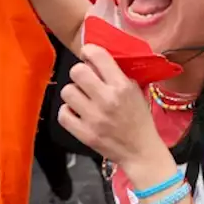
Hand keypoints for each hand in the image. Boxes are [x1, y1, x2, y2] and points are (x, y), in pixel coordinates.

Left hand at [57, 45, 162, 165]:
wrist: (141, 151)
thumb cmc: (139, 119)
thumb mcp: (135, 91)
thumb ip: (116, 75)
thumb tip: (94, 61)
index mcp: (122, 86)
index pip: (97, 55)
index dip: (88, 52)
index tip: (88, 56)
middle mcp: (107, 99)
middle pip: (77, 71)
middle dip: (80, 73)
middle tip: (85, 81)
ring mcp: (94, 117)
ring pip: (67, 91)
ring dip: (73, 94)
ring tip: (82, 100)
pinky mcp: (84, 133)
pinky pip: (63, 114)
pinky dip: (68, 112)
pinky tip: (77, 114)